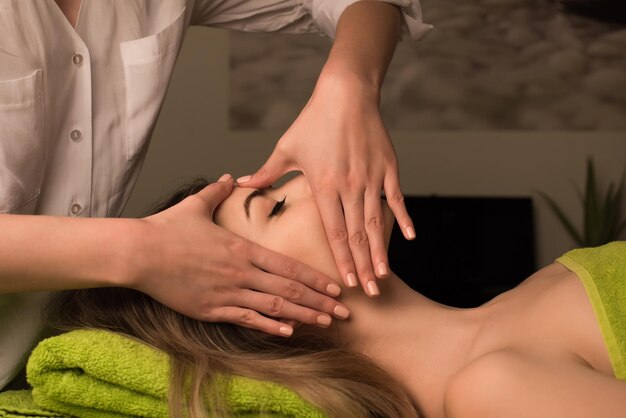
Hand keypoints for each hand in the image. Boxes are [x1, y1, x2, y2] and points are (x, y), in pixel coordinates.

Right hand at [130, 175, 348, 336]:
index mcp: (242, 248)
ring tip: (326, 324)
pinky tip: (288, 333)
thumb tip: (230, 176)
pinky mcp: (210, 310)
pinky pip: (246, 320)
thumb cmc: (167, 228)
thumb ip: (218, 191)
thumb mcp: (196, 204)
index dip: (315, 279)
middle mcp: (241, 272)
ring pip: (273, 308)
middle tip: (345, 313)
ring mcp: (227, 293)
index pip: (288, 266)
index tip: (335, 288)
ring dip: (303, 316)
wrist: (139, 252)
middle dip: (320, 302)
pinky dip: (269, 327)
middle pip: (289, 290)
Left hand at [237, 75, 414, 296]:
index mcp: (324, 186)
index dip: (341, 260)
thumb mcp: (286, 147)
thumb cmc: (313, 121)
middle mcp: (349, 187)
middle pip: (356, 235)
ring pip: (376, 222)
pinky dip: (403, 218)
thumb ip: (266, 172)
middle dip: (362, 267)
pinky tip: (408, 238)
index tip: (346, 283)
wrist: (345, 94)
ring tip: (383, 275)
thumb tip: (240, 183)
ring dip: (380, 251)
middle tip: (369, 293)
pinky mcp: (388, 168)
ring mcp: (372, 178)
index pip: (334, 232)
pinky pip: (396, 199)